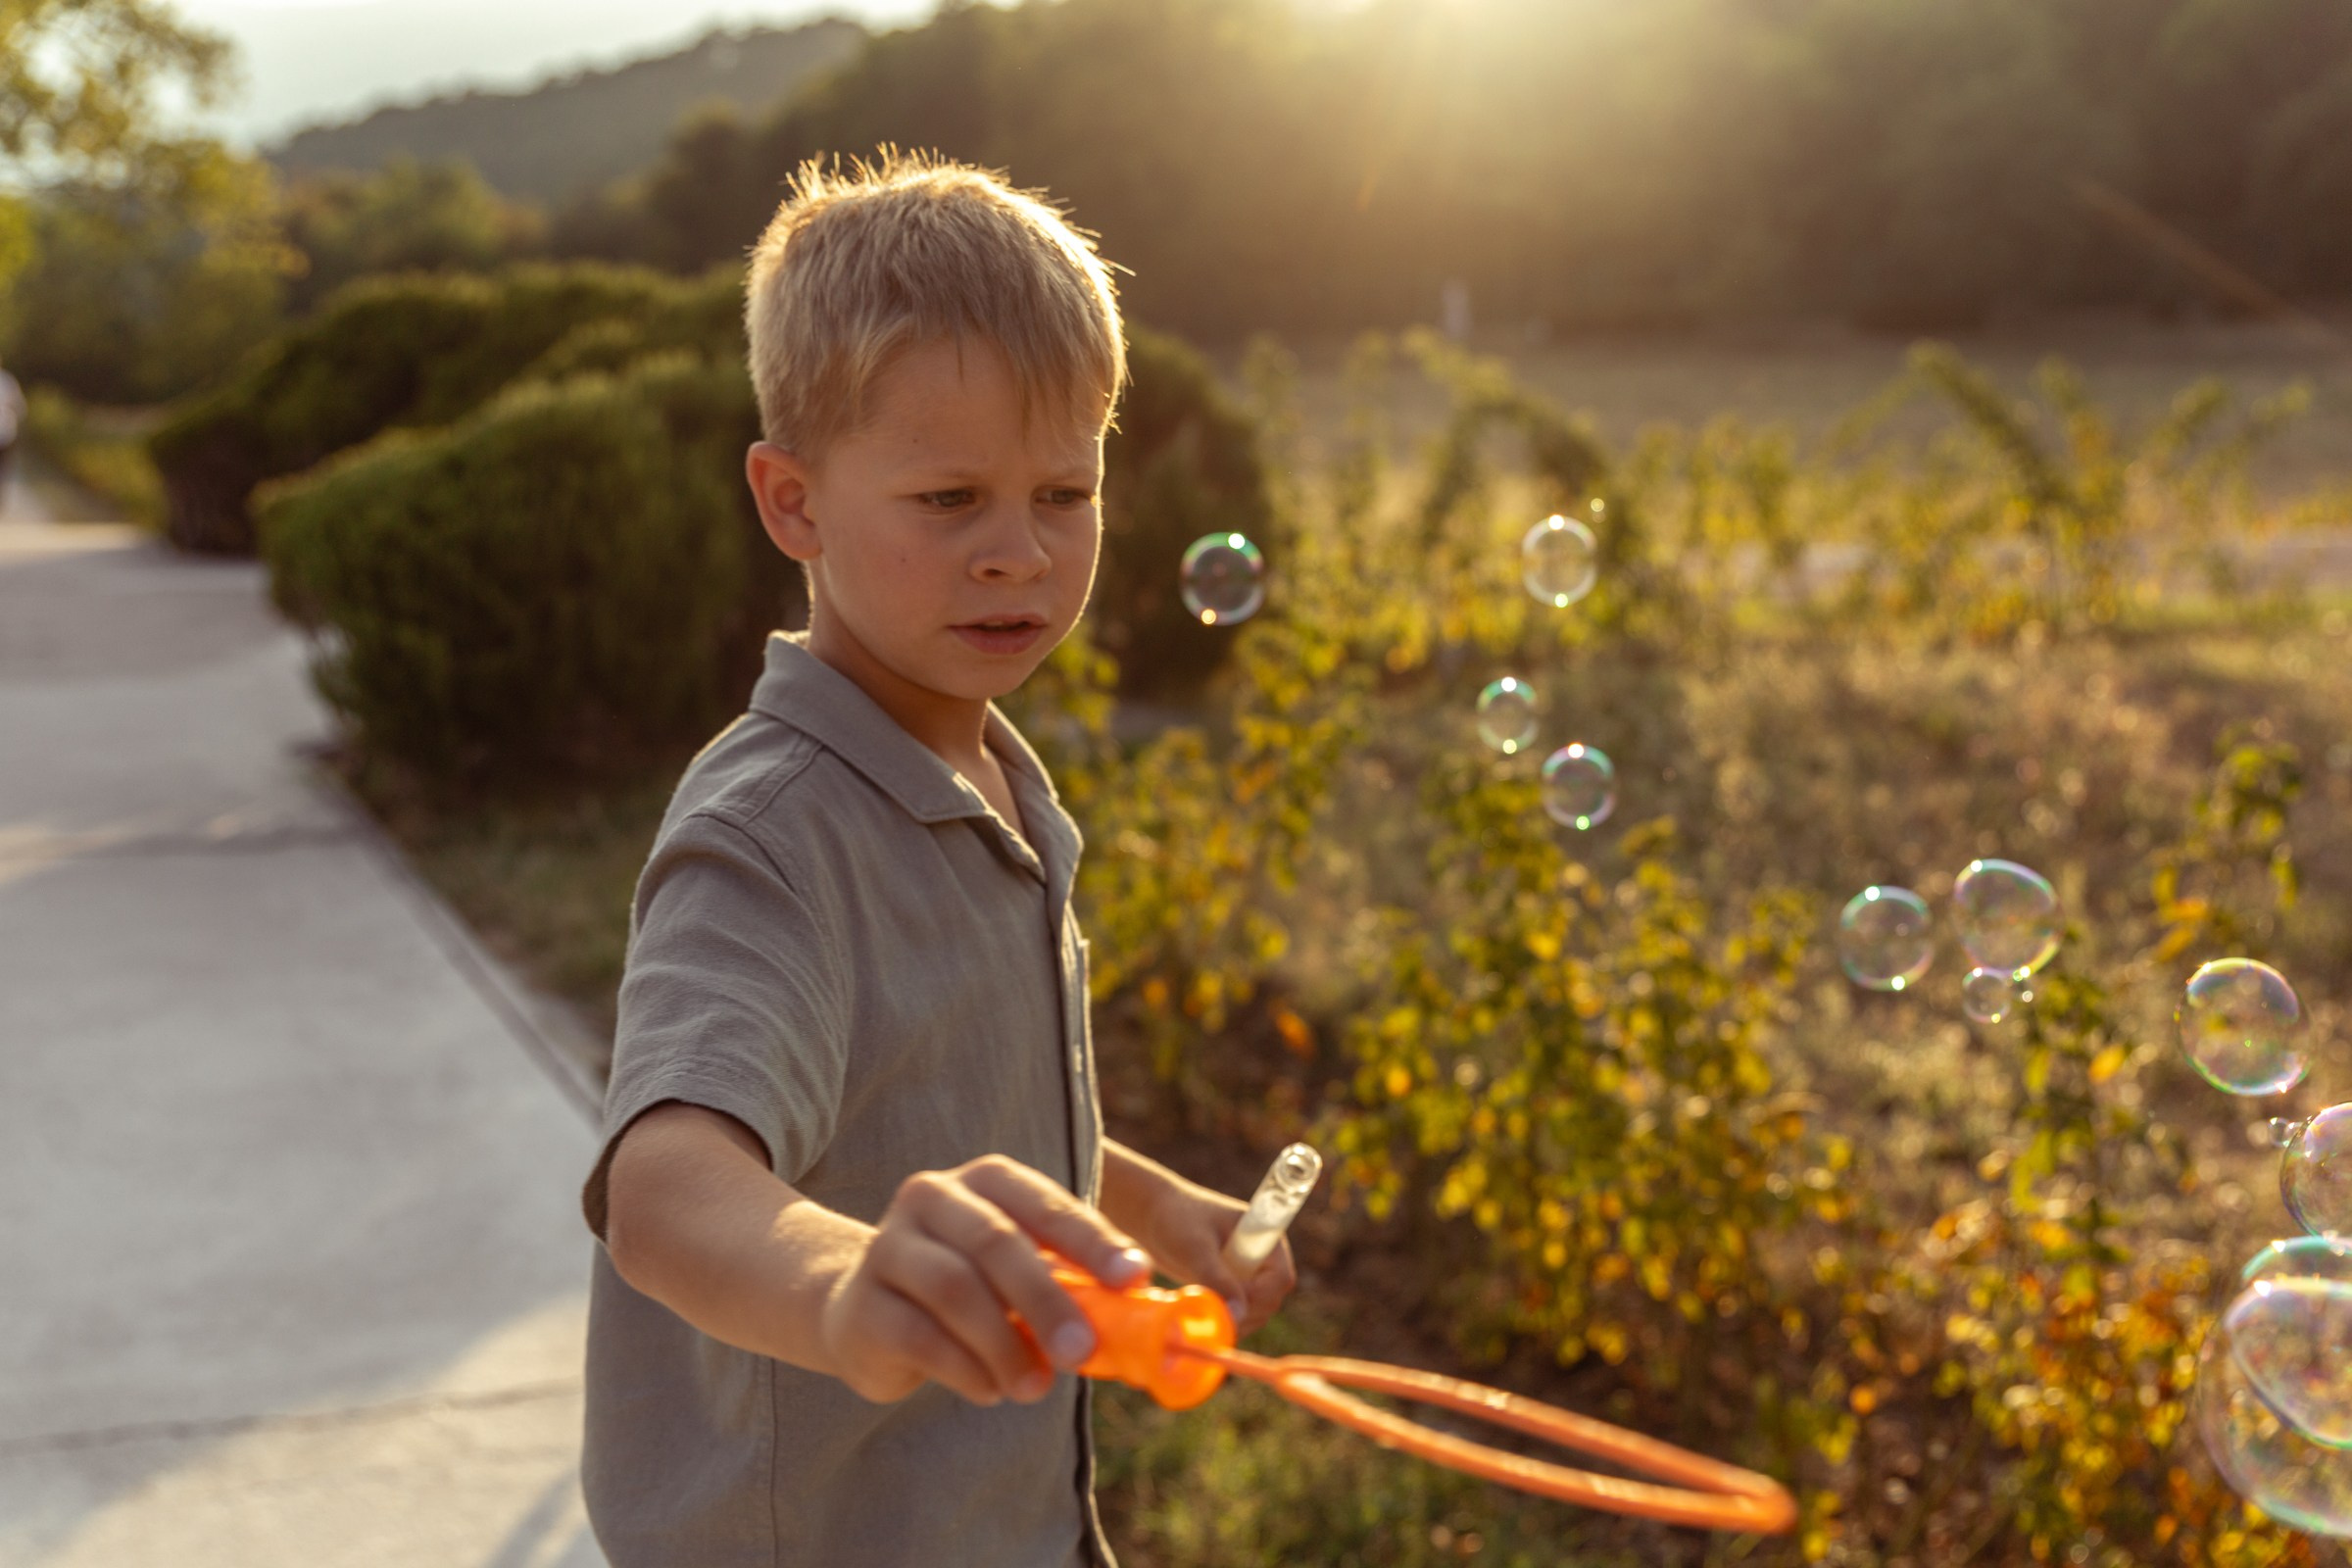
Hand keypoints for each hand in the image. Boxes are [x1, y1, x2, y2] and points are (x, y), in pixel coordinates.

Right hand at [819, 1154, 1150, 1406]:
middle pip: (995, 1242)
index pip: (1045, 1203)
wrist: (867, 1313)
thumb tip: (1141, 1324)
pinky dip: (966, 1369)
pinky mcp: (863, 1302)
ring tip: (1035, 1388)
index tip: (1135, 1279)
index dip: (1092, 1240)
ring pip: (954, 1289)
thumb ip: (1073, 1288)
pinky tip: (990, 1390)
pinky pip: (919, 1336)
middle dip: (1046, 1299)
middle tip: (1082, 1351)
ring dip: (1004, 1346)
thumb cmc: (973, 1293)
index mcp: (986, 1180)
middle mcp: (932, 1197)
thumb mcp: (1022, 1277)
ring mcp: (888, 1246)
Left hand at [1131, 1169, 1297, 1337]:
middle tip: (1211, 1313)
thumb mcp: (1196, 1250)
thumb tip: (1238, 1315)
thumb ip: (1218, 1280)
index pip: (1281, 1277)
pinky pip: (1239, 1312)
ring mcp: (1247, 1272)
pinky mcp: (1231, 1284)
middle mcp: (1261, 1256)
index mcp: (1263, 1236)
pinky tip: (1203, 1316)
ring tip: (1203, 1314)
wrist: (1153, 1215)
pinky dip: (1226, 1320)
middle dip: (1246, 1312)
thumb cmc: (1175, 1220)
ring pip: (1257, 1310)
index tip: (1229, 1300)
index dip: (1261, 1296)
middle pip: (1271, 1299)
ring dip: (1236, 1320)